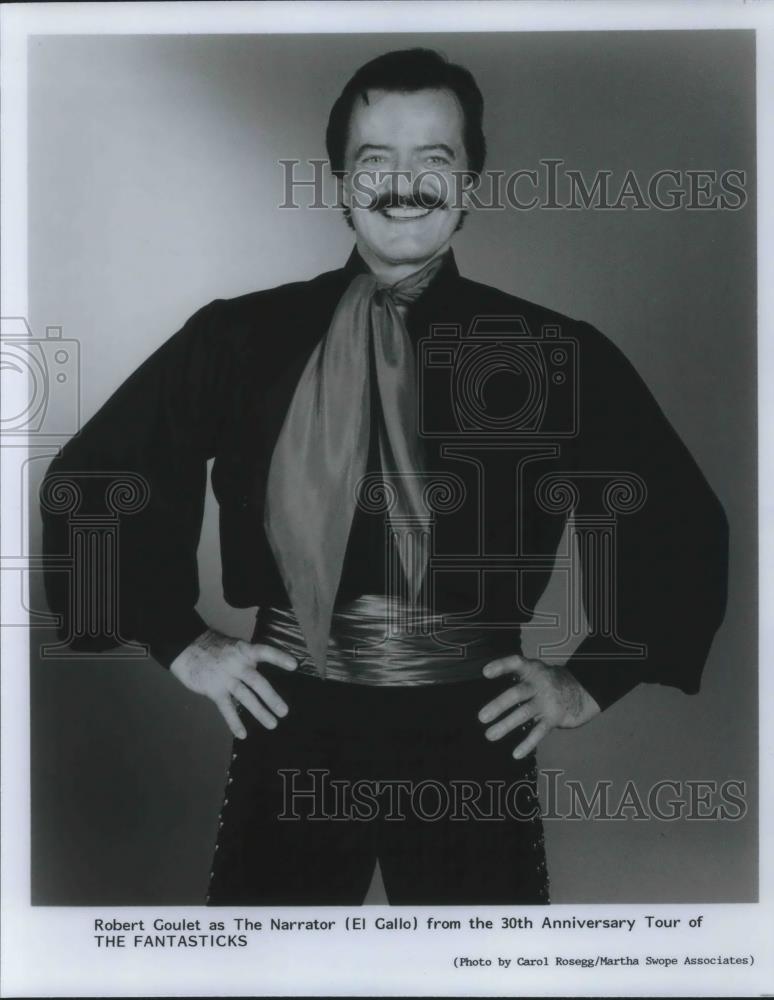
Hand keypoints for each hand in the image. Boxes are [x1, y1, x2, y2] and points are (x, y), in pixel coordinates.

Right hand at [170, 628, 296, 738]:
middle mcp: (237, 664)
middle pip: (257, 682)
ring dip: (259, 711)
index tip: (294, 665)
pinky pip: (226, 708)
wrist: (186, 648)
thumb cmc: (214, 647)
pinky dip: (234, 722)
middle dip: (271, 698)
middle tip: (284, 712)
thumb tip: (261, 672)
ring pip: (245, 697)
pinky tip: (242, 734)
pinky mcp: (214, 690)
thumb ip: (247, 658)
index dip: (279, 658)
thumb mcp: (234, 646)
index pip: (265, 652)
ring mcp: (226, 678)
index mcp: (244, 651)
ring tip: (272, 724)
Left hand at [478, 654, 600, 758]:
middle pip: (517, 693)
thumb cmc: (549, 681)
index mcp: (532, 670)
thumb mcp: (535, 670)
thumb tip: (487, 689)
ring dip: (506, 725)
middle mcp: (539, 684)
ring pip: (524, 714)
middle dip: (499, 705)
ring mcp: (547, 702)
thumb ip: (516, 675)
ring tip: (490, 735)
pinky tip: (516, 753)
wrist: (582, 690)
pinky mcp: (553, 718)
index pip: (516, 663)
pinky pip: (539, 732)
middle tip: (482, 717)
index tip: (486, 672)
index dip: (501, 666)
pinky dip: (528, 744)